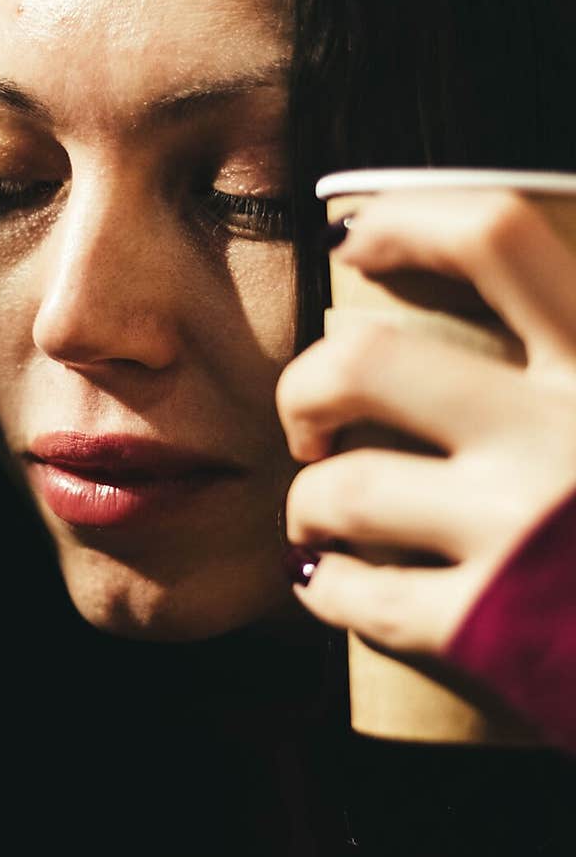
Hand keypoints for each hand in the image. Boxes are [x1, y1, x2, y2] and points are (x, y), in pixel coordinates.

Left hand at [276, 190, 575, 654]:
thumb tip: (523, 298)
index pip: (494, 239)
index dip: (401, 225)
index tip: (353, 244)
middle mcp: (560, 434)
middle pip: (366, 364)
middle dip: (306, 386)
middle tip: (309, 418)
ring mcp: (518, 535)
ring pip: (346, 488)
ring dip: (308, 499)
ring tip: (315, 512)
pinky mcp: (491, 631)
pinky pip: (361, 596)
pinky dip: (324, 587)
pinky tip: (325, 583)